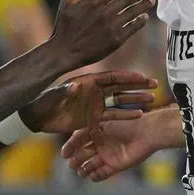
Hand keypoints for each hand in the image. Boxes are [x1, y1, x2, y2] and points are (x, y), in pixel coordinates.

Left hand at [20, 70, 157, 133]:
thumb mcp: (54, 96)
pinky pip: (114, 115)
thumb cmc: (44, 103)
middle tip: (154, 85)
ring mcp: (96, 103)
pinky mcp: (95, 117)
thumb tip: (75, 86)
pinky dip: (126, 115)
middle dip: (137, 85)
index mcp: (87, 81)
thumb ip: (65, 91)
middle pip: (120, 86)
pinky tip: (140, 115)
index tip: (143, 77)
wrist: (39, 117)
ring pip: (120, 100)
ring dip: (135, 99)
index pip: (112, 76)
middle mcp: (95, 90)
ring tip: (152, 99)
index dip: (128, 77)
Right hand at [51, 0, 155, 69]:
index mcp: (94, 1)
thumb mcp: (67, 2)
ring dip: (144, 4)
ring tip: (151, 0)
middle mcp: (104, 12)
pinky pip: (133, 27)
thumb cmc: (64, 27)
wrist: (63, 52)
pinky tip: (144, 17)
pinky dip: (140, 21)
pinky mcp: (116, 40)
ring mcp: (111, 26)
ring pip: (134, 11)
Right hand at [61, 118, 160, 180]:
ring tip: (80, 171)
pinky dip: (97, 176)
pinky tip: (92, 176)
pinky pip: (103, 173)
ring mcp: (108, 155)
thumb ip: (85, 130)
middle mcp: (100, 143)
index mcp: (95, 130)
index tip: (63, 154)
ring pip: (91, 165)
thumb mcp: (102, 125)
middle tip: (70, 164)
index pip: (78, 140)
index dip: (70, 147)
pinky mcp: (116, 165)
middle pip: (83, 154)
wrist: (147, 133)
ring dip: (84, 169)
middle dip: (76, 160)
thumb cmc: (125, 124)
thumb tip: (67, 134)